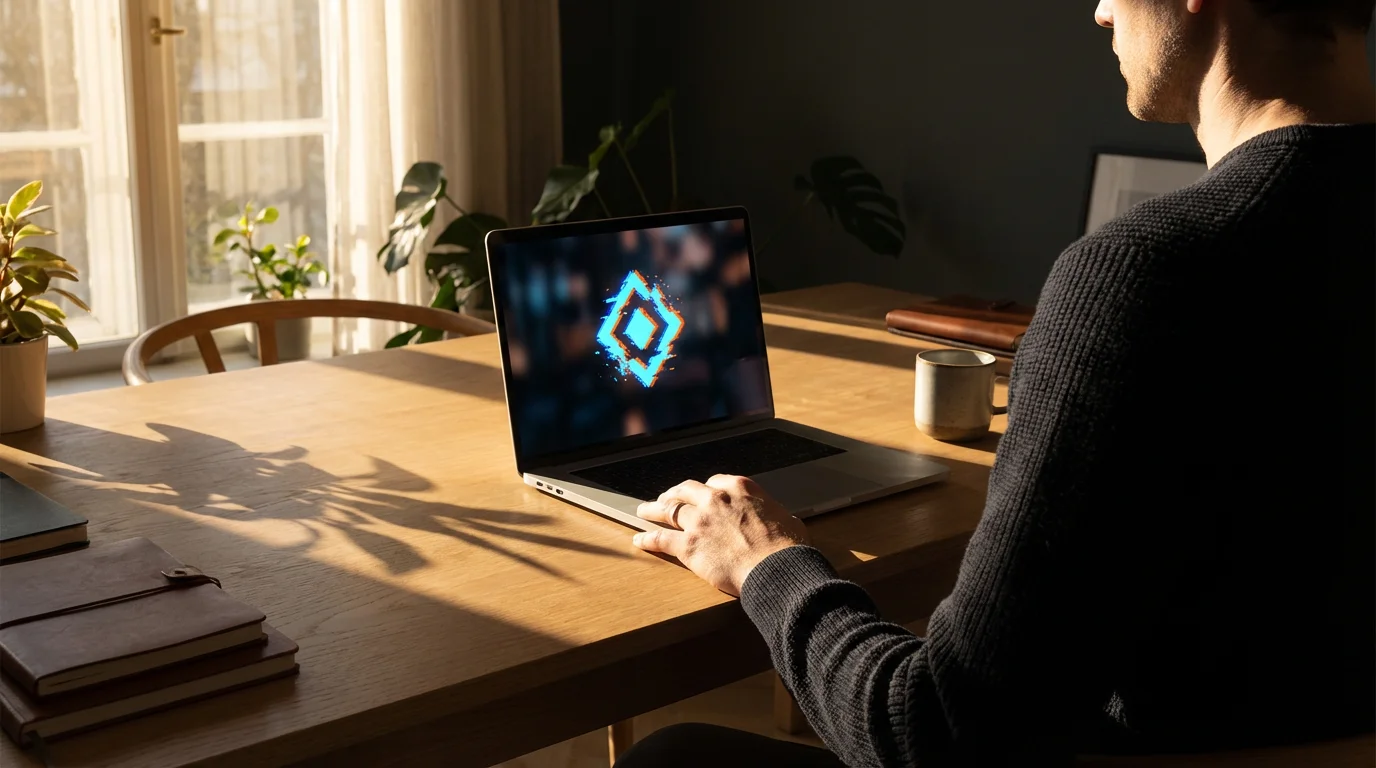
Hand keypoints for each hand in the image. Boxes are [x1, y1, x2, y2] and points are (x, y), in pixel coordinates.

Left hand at [632, 474, 808, 595]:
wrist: (777, 569)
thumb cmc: (787, 547)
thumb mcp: (786, 518)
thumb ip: (773, 514)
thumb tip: (780, 520)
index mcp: (740, 488)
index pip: (714, 481)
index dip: (705, 489)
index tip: (701, 494)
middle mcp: (715, 499)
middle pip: (686, 490)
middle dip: (674, 493)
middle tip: (665, 498)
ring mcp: (699, 522)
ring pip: (668, 510)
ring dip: (653, 510)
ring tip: (643, 511)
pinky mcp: (688, 546)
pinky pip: (661, 539)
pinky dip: (647, 539)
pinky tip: (639, 540)